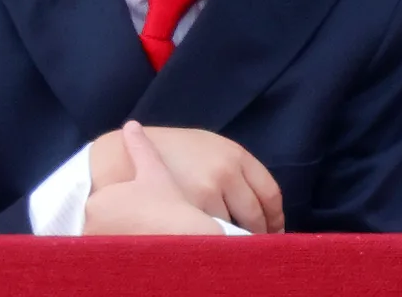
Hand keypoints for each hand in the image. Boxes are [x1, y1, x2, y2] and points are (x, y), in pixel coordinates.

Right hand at [88, 123, 281, 232]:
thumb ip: (235, 171)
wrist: (126, 157)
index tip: (274, 232)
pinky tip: (216, 251)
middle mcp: (225, 170)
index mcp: (234, 154)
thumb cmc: (171, 155)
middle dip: (260, 236)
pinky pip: (214, 238)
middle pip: (257, 215)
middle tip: (259, 249)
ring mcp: (207, 192)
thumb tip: (262, 208)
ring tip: (236, 253)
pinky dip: (218, 247)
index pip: (270, 194)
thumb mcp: (207, 148)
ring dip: (239, 244)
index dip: (275, 218)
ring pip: (237, 229)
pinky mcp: (190, 212)